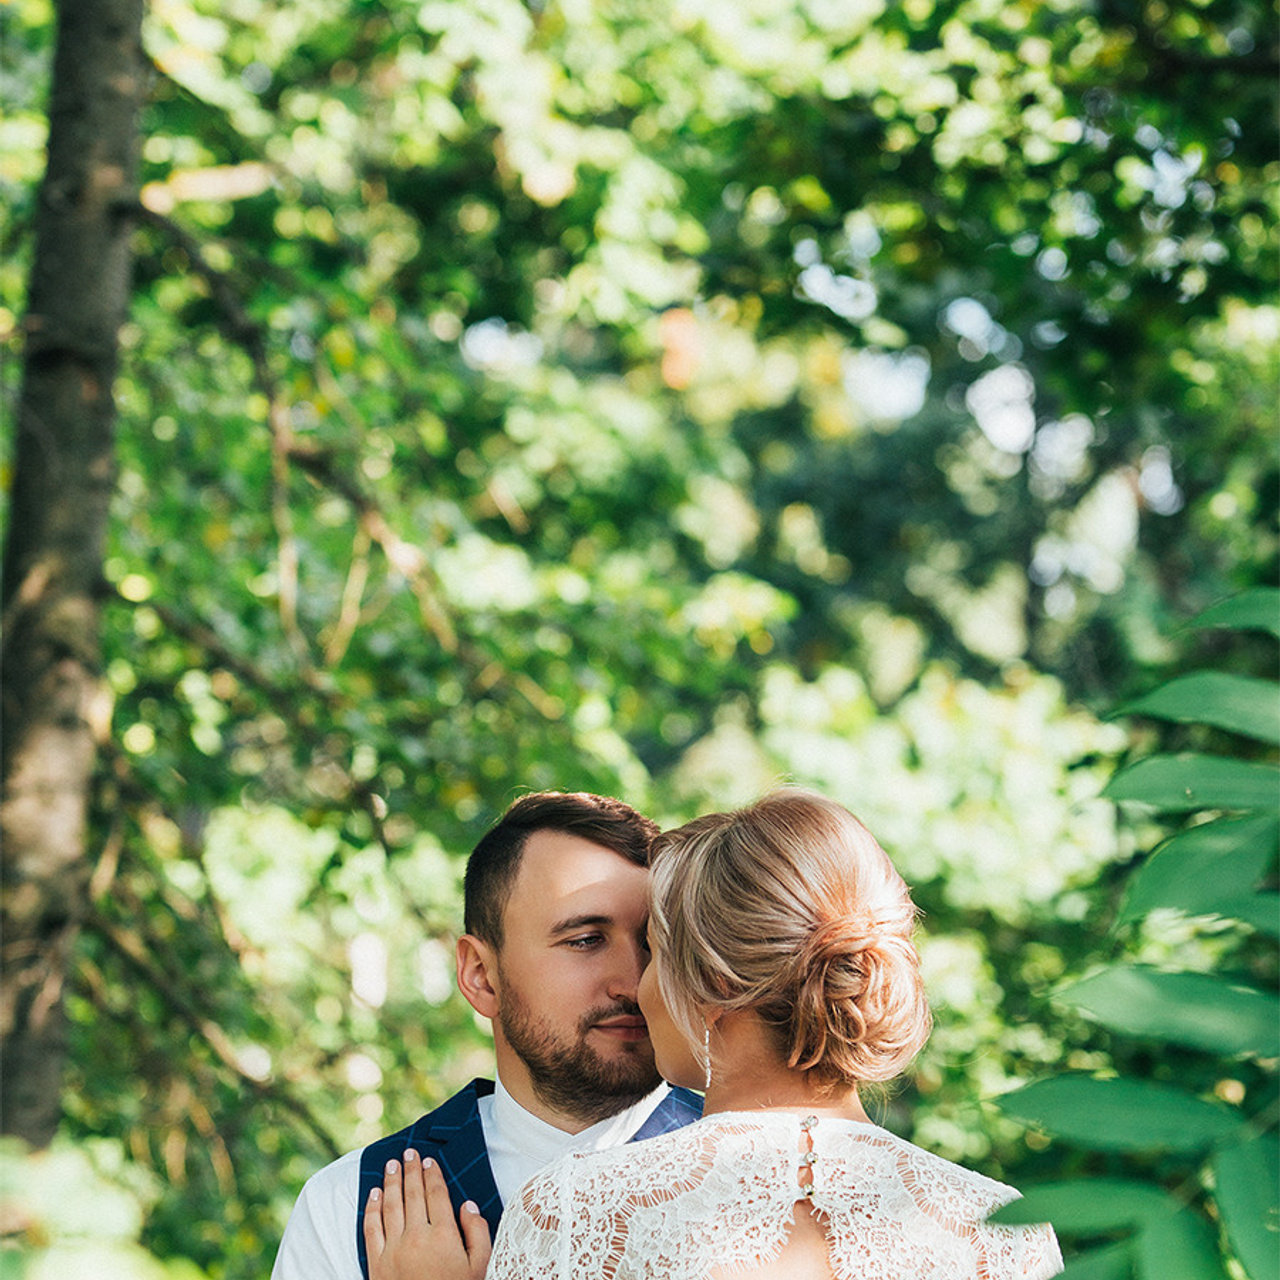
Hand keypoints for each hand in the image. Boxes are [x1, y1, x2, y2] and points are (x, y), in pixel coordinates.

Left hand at [365, 1148, 492, 1279]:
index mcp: (444, 1235)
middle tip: (408, 1153)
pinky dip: (371, 1209)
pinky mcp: (377, 1264)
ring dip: (390, 1182)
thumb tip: (467, 1205)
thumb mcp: (480, 1266)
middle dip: (410, 1170)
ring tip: (391, 1165)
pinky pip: (371, 1229)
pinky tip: (372, 1195)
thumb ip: (478, 1233)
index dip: (432, 1175)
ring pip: (390, 1206)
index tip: (429, 1161)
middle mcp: (417, 1236)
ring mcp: (394, 1250)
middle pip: (412, 1194)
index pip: (436, 1194)